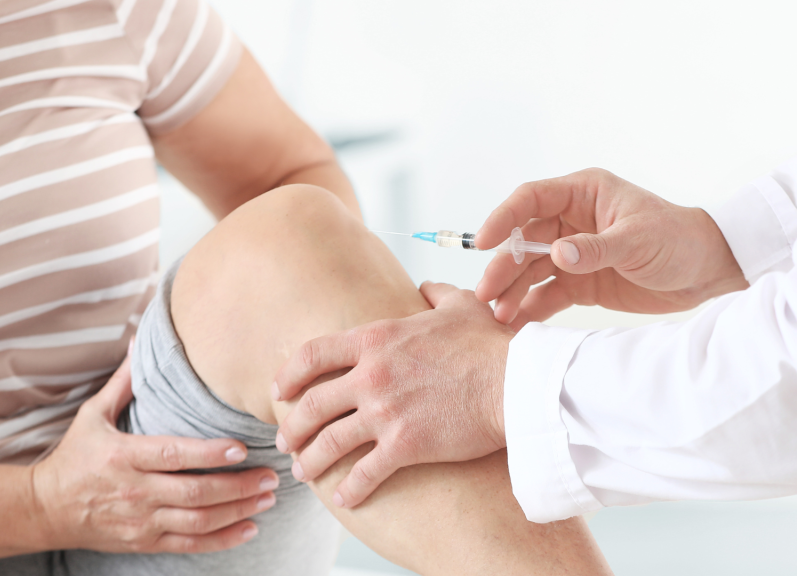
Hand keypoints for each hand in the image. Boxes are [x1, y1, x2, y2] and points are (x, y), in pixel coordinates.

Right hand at [32, 348, 279, 553]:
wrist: (43, 510)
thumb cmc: (75, 457)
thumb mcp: (92, 416)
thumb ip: (123, 382)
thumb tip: (140, 341)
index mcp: (124, 456)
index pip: (174, 454)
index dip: (209, 453)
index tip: (242, 448)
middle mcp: (135, 491)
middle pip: (195, 492)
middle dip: (239, 486)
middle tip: (271, 476)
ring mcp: (141, 521)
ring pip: (198, 520)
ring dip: (238, 510)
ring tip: (268, 498)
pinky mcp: (144, 542)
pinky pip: (189, 544)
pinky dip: (222, 540)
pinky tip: (249, 528)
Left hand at [272, 282, 511, 507]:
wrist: (516, 383)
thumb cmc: (491, 345)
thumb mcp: (461, 305)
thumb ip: (436, 294)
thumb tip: (425, 288)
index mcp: (377, 339)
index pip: (314, 353)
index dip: (289, 374)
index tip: (280, 390)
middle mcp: (372, 374)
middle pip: (313, 404)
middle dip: (292, 426)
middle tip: (286, 440)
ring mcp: (385, 411)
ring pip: (329, 442)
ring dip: (311, 461)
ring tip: (305, 473)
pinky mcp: (404, 445)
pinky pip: (364, 473)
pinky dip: (351, 489)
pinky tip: (345, 499)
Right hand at [474, 168, 747, 329]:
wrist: (707, 271)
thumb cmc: (678, 239)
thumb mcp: (637, 240)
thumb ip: (595, 249)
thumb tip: (556, 254)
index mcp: (583, 195)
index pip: (531, 200)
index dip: (503, 219)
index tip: (483, 242)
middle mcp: (572, 221)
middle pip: (524, 241)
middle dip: (503, 266)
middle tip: (486, 293)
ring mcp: (574, 254)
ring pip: (531, 270)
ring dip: (513, 291)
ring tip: (498, 316)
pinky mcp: (581, 283)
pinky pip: (548, 294)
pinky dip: (532, 309)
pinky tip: (517, 324)